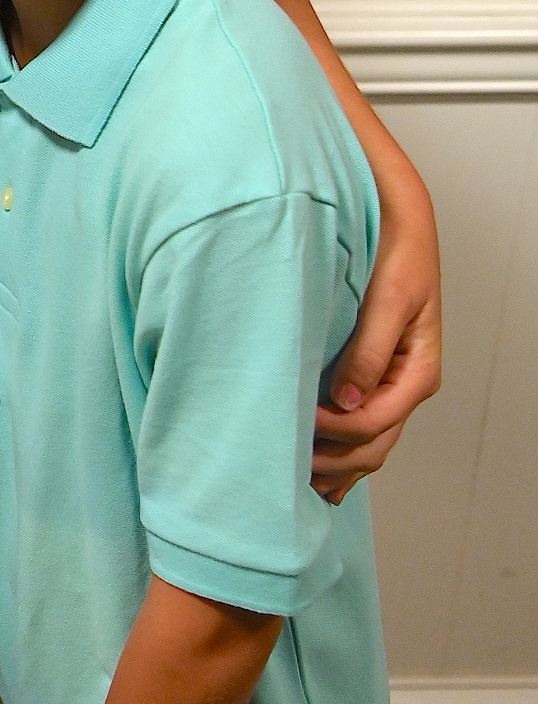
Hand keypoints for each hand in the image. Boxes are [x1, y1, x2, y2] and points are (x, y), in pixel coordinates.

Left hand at [313, 150, 440, 500]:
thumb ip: (368, 351)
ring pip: (368, 444)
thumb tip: (345, 402)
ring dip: (335, 465)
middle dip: (333, 462)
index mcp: (417, 371)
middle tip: (286, 467)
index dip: (334, 432)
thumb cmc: (396, 253)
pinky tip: (316, 471)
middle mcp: (406, 385)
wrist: (396, 223)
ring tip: (294, 480)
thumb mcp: (388, 297)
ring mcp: (390, 386)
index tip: (295, 422)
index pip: (375, 422)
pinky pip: (361, 428)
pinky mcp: (372, 378)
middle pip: (373, 445)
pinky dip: (341, 452)